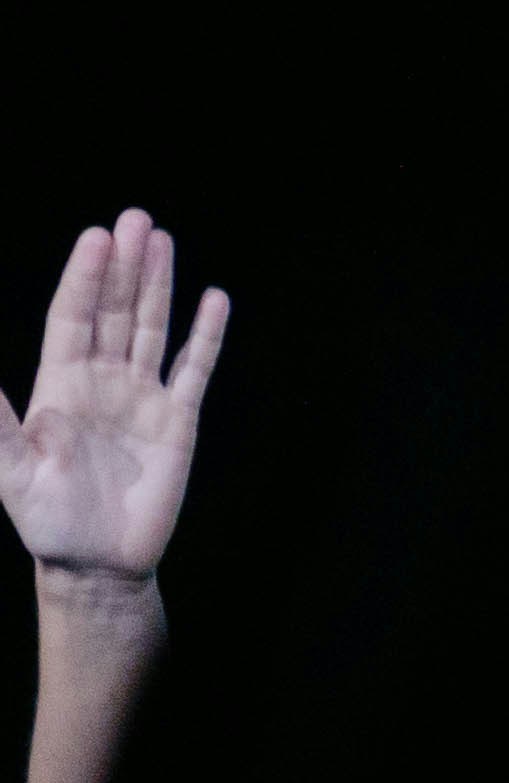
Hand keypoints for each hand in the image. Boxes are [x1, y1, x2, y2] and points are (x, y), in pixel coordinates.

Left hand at [4, 212, 228, 580]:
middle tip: (136, 218)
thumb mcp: (10, 470)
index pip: (73, 316)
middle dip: (124, 265)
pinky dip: (206, 337)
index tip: (97, 238)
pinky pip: (195, 370)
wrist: (98, 564)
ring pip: (152, 328)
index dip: (85, 277)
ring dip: (159, 286)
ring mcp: (141, 399)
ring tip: (163, 240)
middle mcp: (100, 381)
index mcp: (58, 384)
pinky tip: (214, 302)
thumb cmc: (46, 521)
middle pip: (114, 310)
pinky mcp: (178, 423)